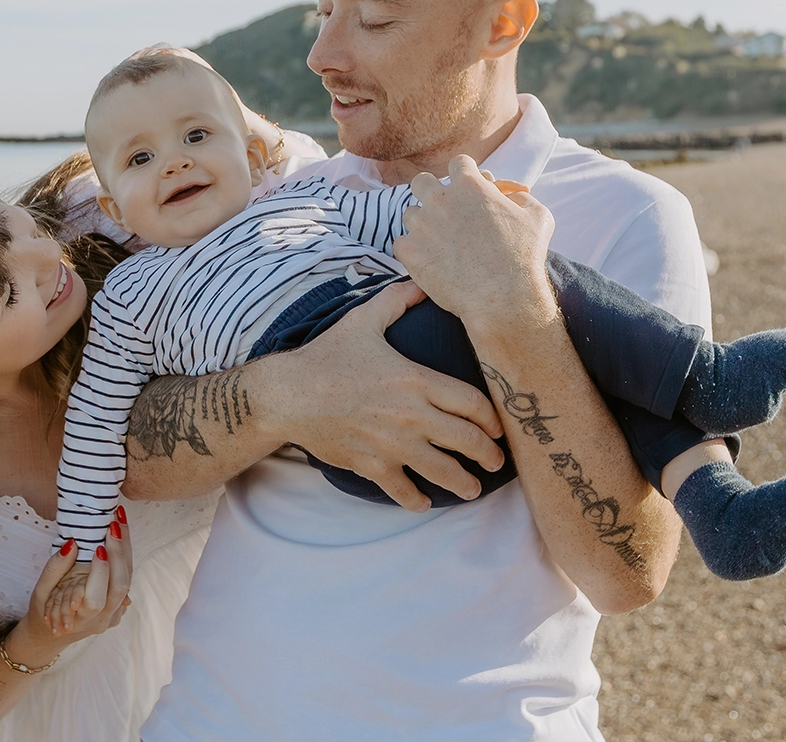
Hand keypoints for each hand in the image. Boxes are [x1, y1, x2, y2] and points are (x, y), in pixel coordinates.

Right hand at [3, 518, 133, 669]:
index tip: (98, 547)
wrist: (50, 635)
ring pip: (128, 579)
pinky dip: (124, 555)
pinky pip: (127, 579)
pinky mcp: (120, 606)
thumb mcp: (39, 592)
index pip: (96, 597)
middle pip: (121, 586)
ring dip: (125, 549)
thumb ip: (54, 569)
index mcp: (80, 619)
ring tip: (120, 521)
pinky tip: (121, 534)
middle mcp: (102, 619)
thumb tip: (72, 545)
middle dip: (119, 552)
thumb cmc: (43, 612)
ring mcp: (115, 614)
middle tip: (113, 524)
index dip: (100, 572)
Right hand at [257, 279, 504, 511]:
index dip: (492, 419)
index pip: (471, 403)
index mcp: (416, 380)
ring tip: (471, 489)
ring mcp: (391, 443)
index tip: (498, 428)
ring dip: (463, 483)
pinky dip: (416, 500)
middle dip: (487, 455)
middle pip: (466, 440)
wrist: (287, 394)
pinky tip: (423, 502)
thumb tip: (421, 281)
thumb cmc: (326, 356)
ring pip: (441, 470)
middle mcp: (410, 415)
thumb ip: (396, 301)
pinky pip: (403, 489)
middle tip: (495, 463)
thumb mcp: (364, 321)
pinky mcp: (371, 464)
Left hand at [394, 155, 557, 336]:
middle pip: (422, 181)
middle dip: (431, 192)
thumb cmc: (525, 257)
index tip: (468, 190)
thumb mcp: (538, 216)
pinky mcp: (409, 251)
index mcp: (470, 185)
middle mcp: (440, 199)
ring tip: (439, 242)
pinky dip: (413, 251)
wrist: (503, 297)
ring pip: (411, 214)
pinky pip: (401, 243)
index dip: (465, 175)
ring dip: (423, 224)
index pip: (458, 163)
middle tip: (443, 211)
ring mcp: (421, 224)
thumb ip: (521, 197)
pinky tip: (429, 260)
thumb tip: (511, 196)